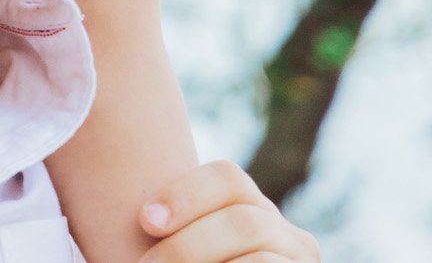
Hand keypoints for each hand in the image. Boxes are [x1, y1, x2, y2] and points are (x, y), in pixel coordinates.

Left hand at [139, 160, 319, 260]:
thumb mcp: (189, 254)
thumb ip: (176, 239)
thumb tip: (143, 217)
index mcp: (256, 212)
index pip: (229, 177)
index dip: (186, 192)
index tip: (145, 220)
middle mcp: (288, 235)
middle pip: (241, 218)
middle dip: (187, 247)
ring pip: (256, 250)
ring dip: (199, 260)